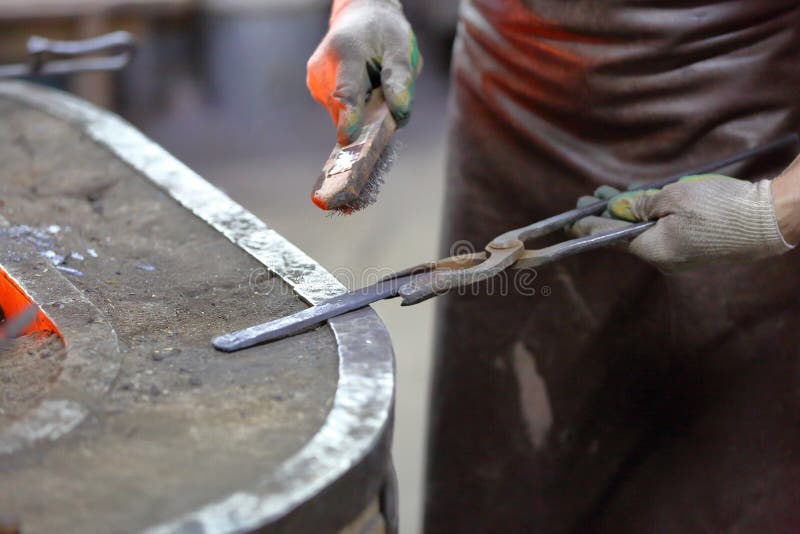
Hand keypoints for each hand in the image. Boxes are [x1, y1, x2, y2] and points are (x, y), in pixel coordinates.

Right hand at [306, 0, 422, 144]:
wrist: (360, 17)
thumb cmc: (383, 33)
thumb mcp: (401, 48)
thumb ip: (401, 80)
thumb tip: (399, 113)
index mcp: (346, 52)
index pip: (346, 92)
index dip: (349, 118)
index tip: (347, 138)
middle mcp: (323, 68)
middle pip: (344, 109)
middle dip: (366, 116)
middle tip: (384, 97)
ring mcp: (316, 80)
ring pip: (341, 113)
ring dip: (361, 110)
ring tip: (372, 85)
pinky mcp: (315, 89)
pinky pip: (338, 110)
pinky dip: (353, 107)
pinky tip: (362, 88)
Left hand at [570, 175, 793, 271]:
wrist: (769, 221)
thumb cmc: (720, 207)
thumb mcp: (673, 197)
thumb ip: (641, 204)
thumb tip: (618, 208)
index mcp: (653, 250)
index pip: (610, 238)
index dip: (588, 227)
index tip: (569, 221)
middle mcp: (663, 258)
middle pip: (625, 236)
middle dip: (605, 216)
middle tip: (584, 201)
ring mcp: (680, 256)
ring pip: (644, 232)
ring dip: (626, 213)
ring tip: (605, 195)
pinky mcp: (694, 249)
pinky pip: (662, 232)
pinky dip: (648, 217)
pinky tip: (640, 203)